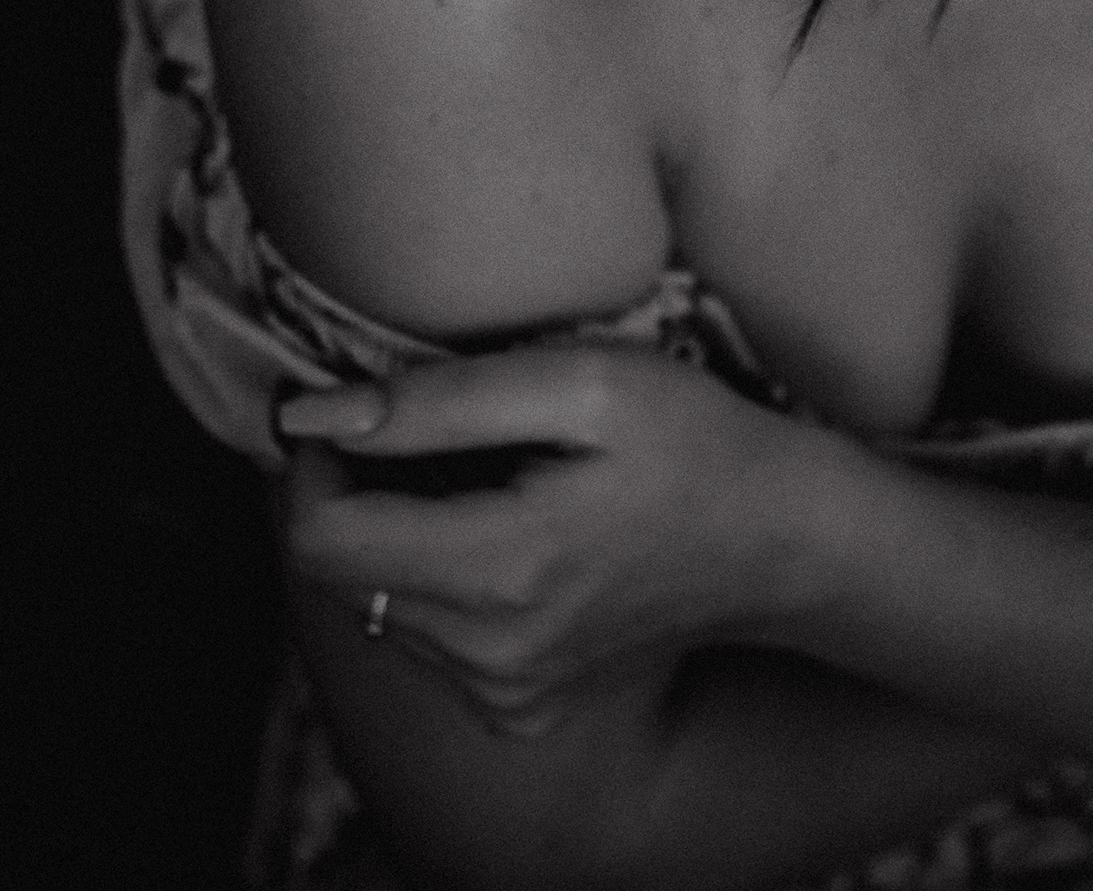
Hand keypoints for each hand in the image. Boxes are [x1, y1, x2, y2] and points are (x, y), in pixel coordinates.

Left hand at [276, 342, 845, 738]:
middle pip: (343, 576)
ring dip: (396, 535)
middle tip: (424, 425)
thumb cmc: (691, 438)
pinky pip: (428, 641)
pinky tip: (502, 530)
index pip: (321, 540)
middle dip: (357, 492)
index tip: (353, 406)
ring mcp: (506, 695)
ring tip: (475, 473)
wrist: (780, 539)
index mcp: (500, 572)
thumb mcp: (579, 382)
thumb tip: (317, 415)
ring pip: (381, 608)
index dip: (313, 462)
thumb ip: (439, 401)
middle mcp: (490, 657)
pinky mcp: (521, 710)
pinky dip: (438, 579)